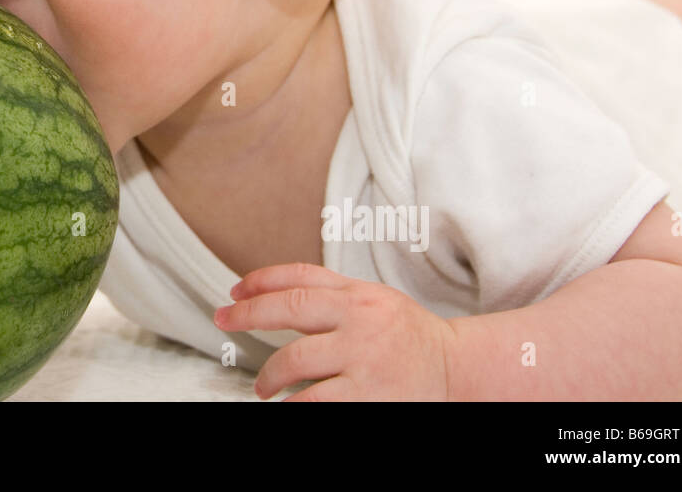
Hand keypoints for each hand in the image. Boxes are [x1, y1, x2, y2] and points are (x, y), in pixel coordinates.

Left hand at [214, 261, 455, 400]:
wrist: (457, 368)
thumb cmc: (408, 335)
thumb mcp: (374, 300)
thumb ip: (332, 295)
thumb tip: (273, 295)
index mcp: (359, 295)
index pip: (301, 276)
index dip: (260, 280)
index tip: (234, 292)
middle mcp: (360, 321)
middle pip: (289, 311)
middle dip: (248, 315)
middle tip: (224, 322)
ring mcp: (364, 359)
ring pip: (295, 362)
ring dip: (269, 376)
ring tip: (264, 387)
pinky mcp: (369, 396)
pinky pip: (317, 401)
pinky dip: (296, 403)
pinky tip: (289, 404)